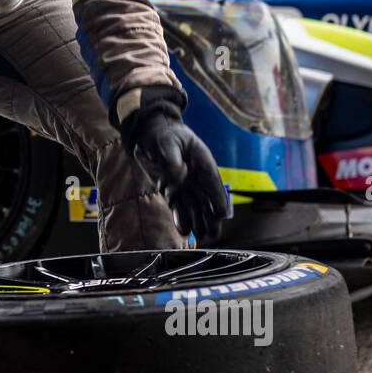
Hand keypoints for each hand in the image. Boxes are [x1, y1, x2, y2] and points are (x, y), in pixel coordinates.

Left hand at [120, 95, 228, 243]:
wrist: (149, 134)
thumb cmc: (163, 134)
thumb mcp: (166, 141)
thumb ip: (171, 158)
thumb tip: (177, 175)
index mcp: (201, 160)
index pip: (212, 182)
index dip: (218, 198)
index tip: (223, 214)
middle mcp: (196, 176)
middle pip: (207, 199)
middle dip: (211, 218)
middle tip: (213, 235)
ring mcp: (185, 184)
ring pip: (195, 207)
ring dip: (199, 222)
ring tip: (202, 238)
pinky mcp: (172, 190)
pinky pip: (179, 207)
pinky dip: (181, 219)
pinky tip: (185, 230)